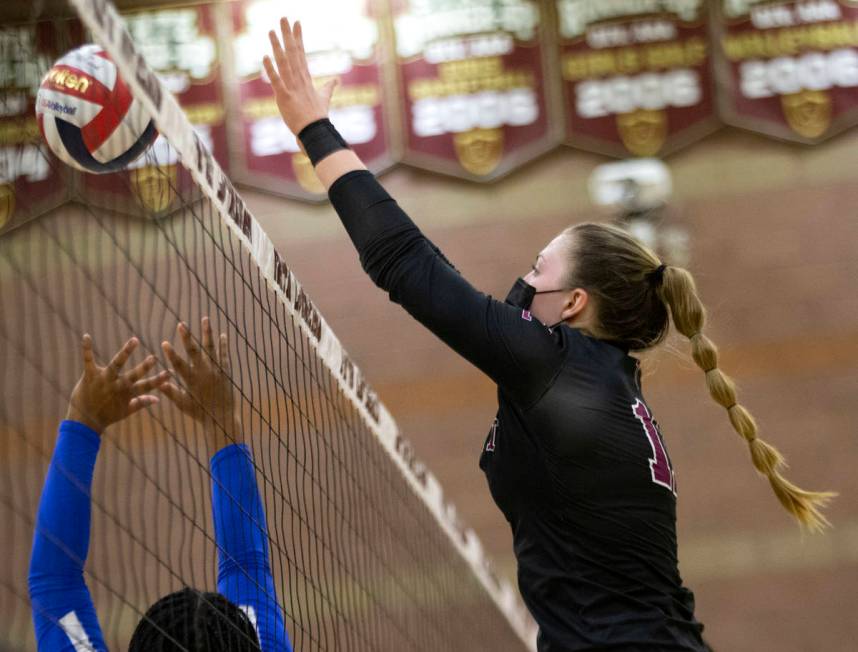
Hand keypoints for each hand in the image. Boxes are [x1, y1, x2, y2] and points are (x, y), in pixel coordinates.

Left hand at [66, 335, 169, 434]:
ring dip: (126, 352)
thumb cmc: (107, 416)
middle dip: (144, 367)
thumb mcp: (126, 411)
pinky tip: (87, 336)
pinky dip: (87, 348)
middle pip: (133, 375)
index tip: (169, 373)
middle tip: (154, 358)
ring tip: (135, 340)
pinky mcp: (89, 376)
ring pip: (116, 364)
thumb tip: (158, 399)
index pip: (146, 386)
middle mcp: (117, 385)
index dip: (158, 380)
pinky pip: (88, 360)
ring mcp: (103, 380)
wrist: (84, 422)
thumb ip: (142, 402)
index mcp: (127, 393)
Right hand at [160, 318, 237, 448]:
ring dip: (207, 333)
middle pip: (194, 352)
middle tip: (182, 324)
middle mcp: (204, 374)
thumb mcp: (183, 404)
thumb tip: (159, 381)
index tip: (165, 343)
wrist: (222, 418)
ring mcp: (216, 371)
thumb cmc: (200, 413)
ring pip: (211, 349)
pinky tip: (223, 334)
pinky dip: (224, 345)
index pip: (179, 365)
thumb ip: (172, 392)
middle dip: (187, 338)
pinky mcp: (225, 371)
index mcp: (191, 381)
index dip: (171, 354)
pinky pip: (224, 355)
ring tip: (206, 319)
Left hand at [263, 17, 337, 136]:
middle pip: (293, 53)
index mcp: (306, 78)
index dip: (298, 37)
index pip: (301, 53)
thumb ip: (329, 87)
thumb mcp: (325, 98)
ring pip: (284, 63)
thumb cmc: (318, 117)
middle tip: (283, 18)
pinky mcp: (285, 97)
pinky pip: (277, 81)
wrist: (316, 132)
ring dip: (277, 46)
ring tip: (271, 31)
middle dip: (288, 35)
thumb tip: (337, 79)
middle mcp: (299, 79)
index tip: (296, 22)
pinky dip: (270, 69)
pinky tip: (265, 57)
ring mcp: (292, 87)